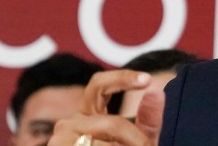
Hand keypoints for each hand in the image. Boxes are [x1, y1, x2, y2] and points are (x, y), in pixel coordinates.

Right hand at [47, 70, 163, 145]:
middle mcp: (70, 123)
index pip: (100, 84)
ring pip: (107, 142)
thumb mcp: (137, 140)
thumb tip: (157, 90)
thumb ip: (148, 119)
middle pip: (113, 123)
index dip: (122, 78)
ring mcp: (60, 140)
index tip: (148, 79)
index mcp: (88, 112)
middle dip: (136, 140)